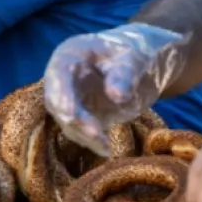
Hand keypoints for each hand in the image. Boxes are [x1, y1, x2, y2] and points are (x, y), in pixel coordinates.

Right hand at [42, 25, 188, 150]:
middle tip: (97, 135)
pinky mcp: (82, 116)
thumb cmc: (136, 53)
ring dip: (83, 135)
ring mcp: (71, 99)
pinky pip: (80, 131)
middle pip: (57, 103)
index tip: (71, 115)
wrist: (143, 64)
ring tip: (106, 146)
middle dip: (74, 121)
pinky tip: (106, 148)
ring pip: (67, 121)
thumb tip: (116, 95)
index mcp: (69, 56)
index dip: (62, 96)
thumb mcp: (134, 58)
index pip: (58, 76)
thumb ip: (125, 73)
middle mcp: (63, 79)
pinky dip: (91, 141)